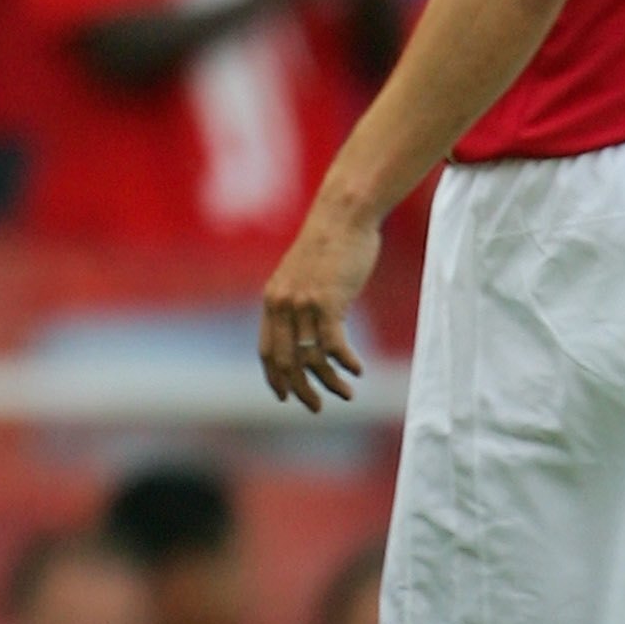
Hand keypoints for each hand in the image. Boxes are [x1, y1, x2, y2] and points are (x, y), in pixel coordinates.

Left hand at [259, 188, 377, 411]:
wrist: (344, 216)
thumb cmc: (330, 244)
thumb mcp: (305, 275)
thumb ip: (300, 301)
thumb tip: (308, 329)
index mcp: (273, 300)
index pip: (266, 351)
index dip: (275, 378)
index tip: (286, 397)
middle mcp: (282, 305)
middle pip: (286, 362)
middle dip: (300, 390)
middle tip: (316, 407)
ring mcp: (303, 304)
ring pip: (311, 358)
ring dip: (329, 383)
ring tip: (347, 394)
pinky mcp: (327, 302)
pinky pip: (333, 346)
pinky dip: (346, 363)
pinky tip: (357, 370)